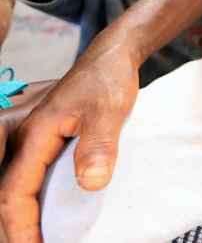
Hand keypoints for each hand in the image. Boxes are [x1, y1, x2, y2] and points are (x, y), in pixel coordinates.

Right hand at [0, 43, 138, 241]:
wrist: (110, 57)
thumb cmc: (109, 80)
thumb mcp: (110, 111)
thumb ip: (99, 146)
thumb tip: (92, 184)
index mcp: (34, 134)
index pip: (15, 192)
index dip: (21, 227)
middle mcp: (22, 137)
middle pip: (4, 192)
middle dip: (13, 226)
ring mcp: (26, 137)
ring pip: (8, 183)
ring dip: (15, 213)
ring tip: (30, 238)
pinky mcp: (37, 137)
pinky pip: (20, 174)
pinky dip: (23, 197)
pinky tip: (36, 213)